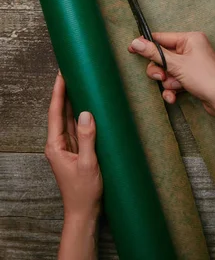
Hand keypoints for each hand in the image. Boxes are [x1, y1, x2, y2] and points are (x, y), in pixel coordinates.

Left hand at [45, 72, 102, 221]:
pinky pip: (77, 129)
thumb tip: (85, 113)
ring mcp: (67, 148)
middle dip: (64, 92)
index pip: (55, 113)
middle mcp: (58, 145)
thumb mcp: (88, 163)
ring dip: (72, 102)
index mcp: (55, 146)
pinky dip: (81, 116)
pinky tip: (87, 108)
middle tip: (71, 72)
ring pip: (68, 120)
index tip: (62, 75)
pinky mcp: (77, 152)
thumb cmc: (84, 191)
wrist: (83, 212)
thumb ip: (87, 138)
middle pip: (59, 113)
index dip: (58, 92)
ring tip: (78, 84)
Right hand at [128, 32, 214, 116]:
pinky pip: (175, 79)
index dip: (147, 45)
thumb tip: (136, 42)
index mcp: (191, 38)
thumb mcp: (176, 64)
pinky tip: (174, 96)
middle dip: (160, 69)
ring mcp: (193, 63)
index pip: (162, 38)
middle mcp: (192, 48)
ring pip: (168, 70)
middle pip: (163, 56)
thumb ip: (154, 53)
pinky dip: (173, 88)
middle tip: (161, 76)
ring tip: (174, 87)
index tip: (131, 49)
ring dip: (167, 81)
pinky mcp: (193, 77)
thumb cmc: (205, 78)